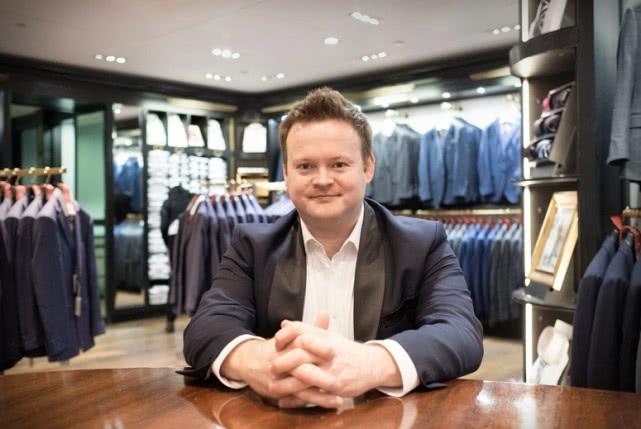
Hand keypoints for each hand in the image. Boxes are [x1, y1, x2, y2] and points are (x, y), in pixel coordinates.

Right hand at [220, 316, 341, 407]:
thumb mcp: (291, 335)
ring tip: (337, 397)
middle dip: (319, 377)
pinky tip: (323, 403)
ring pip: (298, 389)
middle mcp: (280, 362)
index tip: (333, 352)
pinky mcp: (274, 391)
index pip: (301, 345)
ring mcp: (276, 379)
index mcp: (285, 346)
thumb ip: (311, 328)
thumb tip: (326, 314)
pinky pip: (293, 399)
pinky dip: (308, 402)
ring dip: (318, 395)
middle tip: (340, 382)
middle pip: (300, 370)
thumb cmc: (276, 348)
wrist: (248, 360)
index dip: (317, 349)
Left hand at [271, 319, 401, 399]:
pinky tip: (285, 401)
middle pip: (301, 353)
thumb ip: (306, 330)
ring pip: (306, 374)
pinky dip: (297, 399)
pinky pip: (314, 393)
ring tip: (273, 386)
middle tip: (271, 368)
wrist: (372, 364)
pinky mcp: (336, 386)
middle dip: (283, 361)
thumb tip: (284, 324)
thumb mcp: (328, 336)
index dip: (285, 336)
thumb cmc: (346, 351)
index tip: (275, 342)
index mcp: (325, 336)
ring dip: (287, 381)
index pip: (301, 330)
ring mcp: (333, 369)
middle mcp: (329, 351)